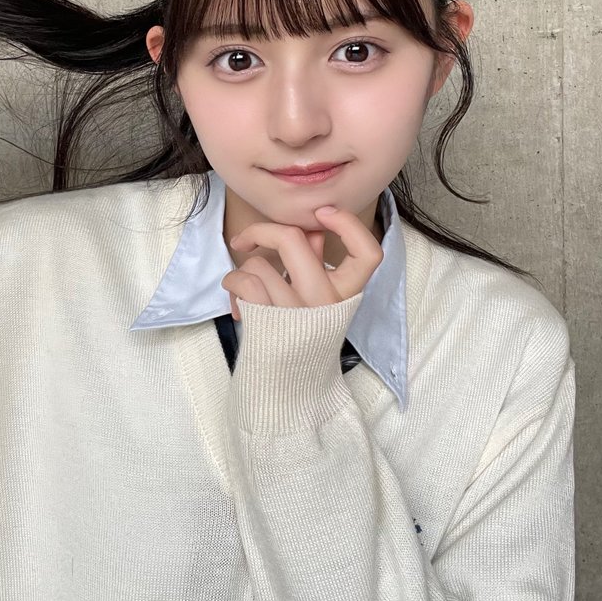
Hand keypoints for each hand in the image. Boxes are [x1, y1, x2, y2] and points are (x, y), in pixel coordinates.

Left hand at [221, 206, 383, 319]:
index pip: (369, 253)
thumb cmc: (300, 335)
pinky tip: (236, 296)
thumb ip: (317, 262)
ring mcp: (296, 312)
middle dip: (262, 231)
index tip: (323, 213)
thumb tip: (313, 229)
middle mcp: (325, 302)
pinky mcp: (268, 322)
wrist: (288, 387)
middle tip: (248, 240)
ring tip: (244, 287)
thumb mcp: (319, 299)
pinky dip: (232, 283)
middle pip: (293, 239)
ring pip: (258, 263)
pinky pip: (245, 282)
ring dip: (243, 271)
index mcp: (345, 293)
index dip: (348, 224)